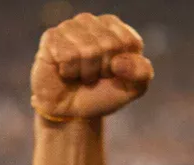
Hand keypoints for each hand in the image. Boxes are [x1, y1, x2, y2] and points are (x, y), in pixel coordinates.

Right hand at [31, 14, 153, 121]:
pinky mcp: (51, 37)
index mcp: (115, 28)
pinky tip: (65, 72)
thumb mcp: (133, 88)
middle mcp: (91, 22)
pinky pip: (67, 55)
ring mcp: (70, 27)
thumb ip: (142, 72)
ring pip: (87, 50)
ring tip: (79, 75)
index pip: (129, 42)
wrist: (72, 113)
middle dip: (102, 70)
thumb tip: (119, 62)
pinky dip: (69, 72)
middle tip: (93, 77)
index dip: (122, 67)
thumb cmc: (101, 95)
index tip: (112, 74)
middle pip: (108, 44)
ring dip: (85, 72)